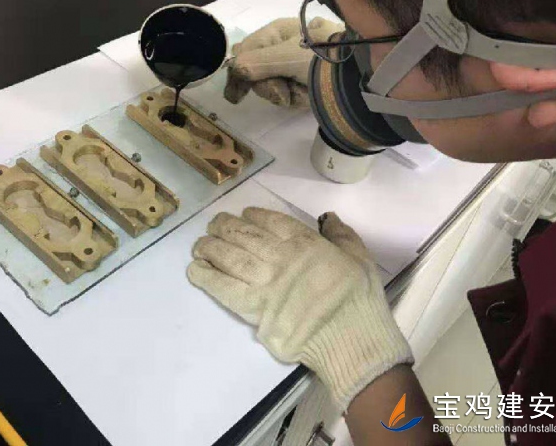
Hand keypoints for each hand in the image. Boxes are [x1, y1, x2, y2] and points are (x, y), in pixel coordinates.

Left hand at [187, 208, 412, 408]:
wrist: (351, 340)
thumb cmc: (359, 300)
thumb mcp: (360, 258)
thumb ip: (341, 235)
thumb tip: (327, 218)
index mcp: (306, 244)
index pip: (272, 222)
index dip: (253, 216)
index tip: (243, 215)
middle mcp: (281, 259)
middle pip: (244, 236)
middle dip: (224, 227)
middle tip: (213, 225)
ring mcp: (266, 284)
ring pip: (230, 258)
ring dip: (210, 248)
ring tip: (200, 245)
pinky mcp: (255, 310)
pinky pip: (224, 289)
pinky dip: (207, 277)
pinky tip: (195, 269)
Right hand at [223, 17, 339, 107]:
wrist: (363, 75)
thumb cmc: (322, 57)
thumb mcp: (286, 56)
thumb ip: (254, 62)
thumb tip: (233, 69)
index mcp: (279, 30)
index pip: (245, 51)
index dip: (238, 73)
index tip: (235, 97)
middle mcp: (287, 44)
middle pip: (258, 71)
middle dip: (270, 86)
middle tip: (283, 92)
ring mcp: (299, 63)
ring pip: (275, 85)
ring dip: (286, 93)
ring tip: (303, 93)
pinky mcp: (310, 80)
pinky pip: (292, 93)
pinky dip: (299, 98)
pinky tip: (311, 97)